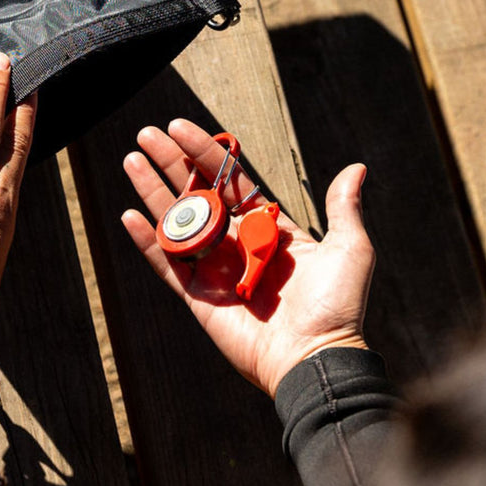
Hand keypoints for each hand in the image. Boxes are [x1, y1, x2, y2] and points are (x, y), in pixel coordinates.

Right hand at [122, 119, 373, 396]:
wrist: (316, 358)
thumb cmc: (337, 306)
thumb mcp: (351, 248)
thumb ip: (343, 207)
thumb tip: (357, 168)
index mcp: (267, 227)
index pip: (229, 180)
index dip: (204, 152)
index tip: (180, 126)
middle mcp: (236, 243)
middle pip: (195, 192)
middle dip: (170, 162)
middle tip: (146, 134)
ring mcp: (214, 268)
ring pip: (176, 221)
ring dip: (151, 191)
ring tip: (130, 160)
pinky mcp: (197, 296)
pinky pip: (165, 263)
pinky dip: (146, 240)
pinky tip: (129, 215)